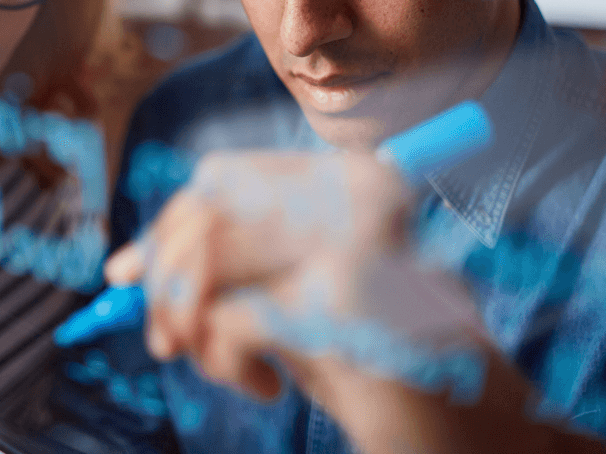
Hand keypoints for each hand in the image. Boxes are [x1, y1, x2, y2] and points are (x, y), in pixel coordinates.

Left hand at [107, 149, 605, 453]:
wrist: (479, 437)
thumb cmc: (383, 365)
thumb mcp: (300, 296)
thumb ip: (233, 267)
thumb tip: (129, 264)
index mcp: (352, 179)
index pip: (223, 178)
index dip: (166, 225)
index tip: (126, 273)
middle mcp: (355, 194)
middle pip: (206, 212)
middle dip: (162, 278)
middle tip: (163, 340)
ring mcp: (350, 242)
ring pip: (204, 260)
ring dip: (186, 322)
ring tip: (217, 363)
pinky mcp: (339, 301)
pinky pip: (222, 318)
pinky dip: (220, 360)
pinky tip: (261, 387)